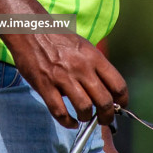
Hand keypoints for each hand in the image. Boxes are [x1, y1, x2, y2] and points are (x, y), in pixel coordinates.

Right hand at [2, 31, 127, 127]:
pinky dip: (67, 122)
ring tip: (84, 118)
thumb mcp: (84, 46)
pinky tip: (70, 122)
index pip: (118, 85)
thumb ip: (96, 66)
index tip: (119, 107)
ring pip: (84, 109)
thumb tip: (106, 89)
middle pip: (104, 101)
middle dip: (107, 116)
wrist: (30, 30)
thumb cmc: (58, 38)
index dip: (122, 101)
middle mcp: (82, 68)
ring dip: (87, 118)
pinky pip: (60, 112)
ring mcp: (63, 78)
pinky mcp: (45, 86)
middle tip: (104, 119)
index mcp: (94, 57)